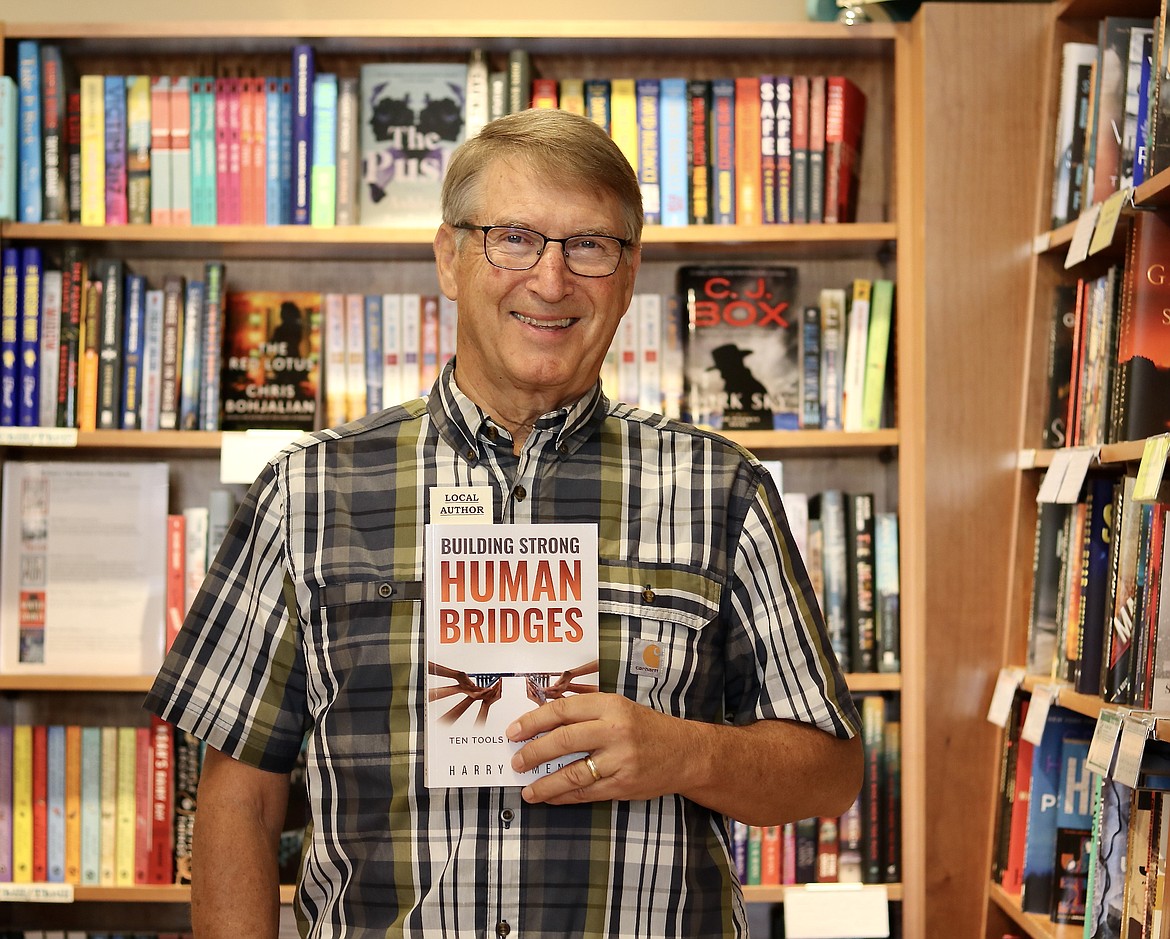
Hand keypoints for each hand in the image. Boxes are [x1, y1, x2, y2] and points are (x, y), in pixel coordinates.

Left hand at [506, 693, 688, 804]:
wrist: (685, 752)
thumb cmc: (646, 727)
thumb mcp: (618, 708)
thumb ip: (586, 712)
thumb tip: (542, 722)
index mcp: (610, 706)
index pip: (562, 710)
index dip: (533, 721)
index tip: (514, 732)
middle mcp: (614, 731)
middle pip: (563, 740)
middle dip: (533, 752)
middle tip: (516, 761)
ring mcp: (620, 760)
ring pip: (572, 773)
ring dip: (545, 784)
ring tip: (527, 790)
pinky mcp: (623, 785)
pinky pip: (586, 793)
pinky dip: (564, 796)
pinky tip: (550, 797)